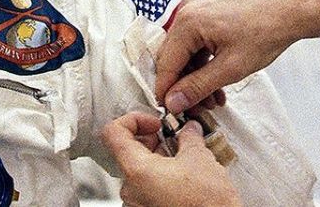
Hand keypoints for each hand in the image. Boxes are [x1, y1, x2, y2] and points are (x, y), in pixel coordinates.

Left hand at [101, 112, 239, 206]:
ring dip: (158, 161)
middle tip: (174, 140)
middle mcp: (130, 190)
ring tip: (182, 161)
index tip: (155, 124)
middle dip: (152, 142)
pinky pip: (145, 190)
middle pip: (128, 153)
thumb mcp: (200, 159)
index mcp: (136, 171)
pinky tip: (182, 179)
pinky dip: (160, 178)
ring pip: (138, 172)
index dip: (133, 120)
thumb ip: (188, 137)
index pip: (113, 133)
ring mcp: (136, 205)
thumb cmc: (207, 204)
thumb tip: (188, 129)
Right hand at [155, 0, 296, 113]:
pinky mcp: (205, 12)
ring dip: (196, 77)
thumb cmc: (264, 33)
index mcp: (187, 21)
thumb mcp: (230, 68)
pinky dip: (204, 63)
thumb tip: (172, 103)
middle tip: (199, 108)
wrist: (288, 12)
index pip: (166, 64)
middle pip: (174, 57)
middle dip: (185, 86)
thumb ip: (197, 87)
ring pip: (185, 52)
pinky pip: (195, 42)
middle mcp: (186, 11)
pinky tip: (217, 82)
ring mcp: (195, 9)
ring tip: (214, 99)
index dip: (167, 91)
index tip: (171, 112)